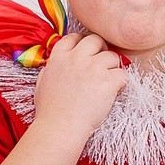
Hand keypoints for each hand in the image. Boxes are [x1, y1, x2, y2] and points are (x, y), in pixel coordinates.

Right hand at [29, 29, 128, 146]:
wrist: (60, 127)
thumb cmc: (50, 111)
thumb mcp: (41, 83)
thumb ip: (50, 69)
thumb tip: (53, 65)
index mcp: (59, 57)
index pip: (74, 37)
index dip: (83, 42)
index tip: (88, 51)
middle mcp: (76, 58)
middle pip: (96, 40)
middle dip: (101, 50)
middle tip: (103, 64)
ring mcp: (93, 68)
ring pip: (113, 57)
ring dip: (113, 68)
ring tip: (108, 83)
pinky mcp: (108, 81)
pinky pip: (123, 74)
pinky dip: (121, 83)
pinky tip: (115, 92)